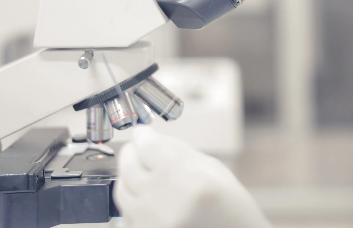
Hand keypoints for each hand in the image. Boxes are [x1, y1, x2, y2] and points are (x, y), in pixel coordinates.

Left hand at [114, 126, 271, 227]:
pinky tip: (151, 199)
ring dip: (130, 176)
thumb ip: (177, 150)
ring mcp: (152, 226)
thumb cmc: (231, 208)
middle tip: (140, 150)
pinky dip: (134, 200)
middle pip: (128, 166)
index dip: (143, 135)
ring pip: (121, 189)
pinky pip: (126, 212)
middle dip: (132, 152)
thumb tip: (146, 136)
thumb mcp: (213, 169)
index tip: (143, 132)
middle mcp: (166, 206)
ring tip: (147, 175)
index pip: (147, 146)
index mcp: (190, 182)